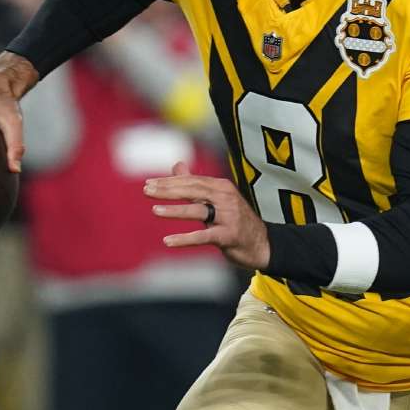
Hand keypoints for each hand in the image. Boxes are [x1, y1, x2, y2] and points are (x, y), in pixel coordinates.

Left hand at [147, 162, 269, 269]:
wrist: (262, 244)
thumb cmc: (235, 220)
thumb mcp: (216, 199)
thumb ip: (195, 183)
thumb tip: (177, 165)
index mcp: (221, 187)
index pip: (191, 181)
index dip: (169, 182)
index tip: (149, 183)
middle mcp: (226, 198)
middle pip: (193, 191)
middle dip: (168, 190)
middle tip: (147, 191)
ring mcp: (228, 217)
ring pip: (198, 210)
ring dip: (175, 210)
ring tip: (155, 210)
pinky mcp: (229, 235)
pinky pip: (204, 236)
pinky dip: (185, 238)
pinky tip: (168, 240)